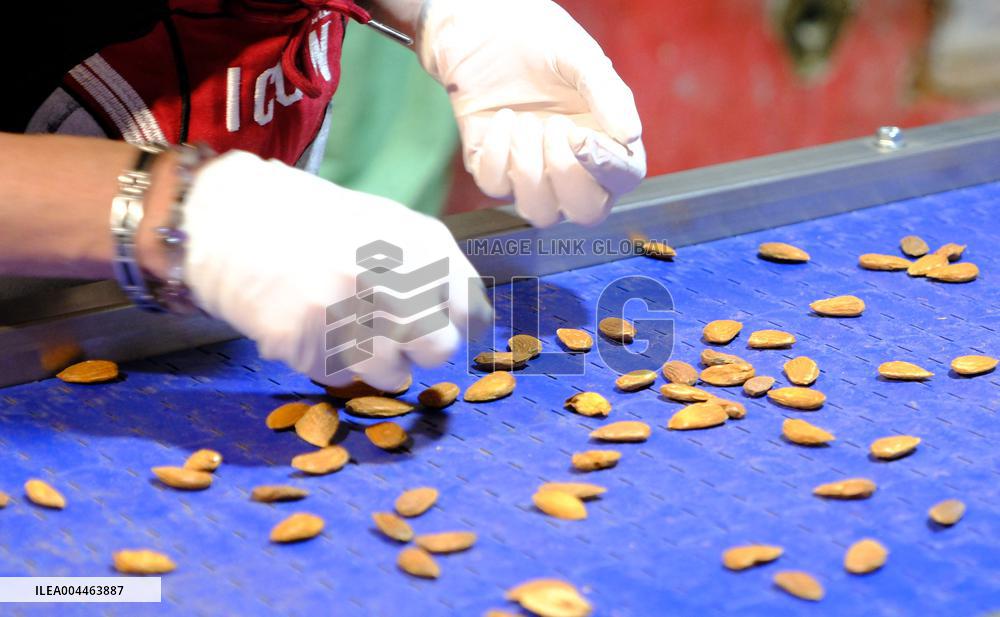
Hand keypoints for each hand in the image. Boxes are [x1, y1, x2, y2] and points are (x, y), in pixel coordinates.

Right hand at [180, 151, 491, 388]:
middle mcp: (387, 274)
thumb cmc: (314, 222)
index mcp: (415, 241)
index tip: (440, 320)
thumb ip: (431, 267)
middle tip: (397, 336)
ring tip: (351, 333)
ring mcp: (344, 309)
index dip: (456, 321)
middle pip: (439, 349)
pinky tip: (315, 330)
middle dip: (422, 350)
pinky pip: (341, 376)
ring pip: (394, 374)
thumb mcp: (387, 224)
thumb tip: (472, 319)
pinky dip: (333, 363)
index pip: (469, 307)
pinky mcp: (304, 339)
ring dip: (380, 365)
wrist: (229, 217)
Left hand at [417, 0, 645, 226]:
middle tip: (555, 127)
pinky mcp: (494, 169)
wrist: (483, 26)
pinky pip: (496, 187)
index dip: (607, 169)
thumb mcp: (580, 58)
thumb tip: (631, 137)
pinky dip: (498, 153)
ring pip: (540, 212)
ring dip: (530, 168)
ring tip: (525, 120)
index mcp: (607, 141)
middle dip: (567, 176)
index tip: (582, 138)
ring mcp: (533, 173)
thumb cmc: (541, 41)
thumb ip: (608, 94)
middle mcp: (574, 167)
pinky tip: (503, 118)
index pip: (623, 179)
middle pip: (586, 213)